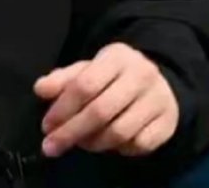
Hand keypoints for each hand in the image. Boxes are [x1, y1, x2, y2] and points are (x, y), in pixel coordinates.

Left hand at [34, 43, 178, 158]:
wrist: (159, 81)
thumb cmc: (114, 76)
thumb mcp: (89, 69)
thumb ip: (63, 79)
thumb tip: (40, 89)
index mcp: (117, 57)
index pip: (85, 84)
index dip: (63, 108)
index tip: (47, 126)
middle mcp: (141, 76)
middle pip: (101, 111)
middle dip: (72, 132)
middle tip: (52, 145)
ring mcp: (158, 100)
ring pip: (120, 132)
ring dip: (94, 143)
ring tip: (80, 142)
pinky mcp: (168, 123)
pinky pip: (139, 145)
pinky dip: (119, 150)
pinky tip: (107, 143)